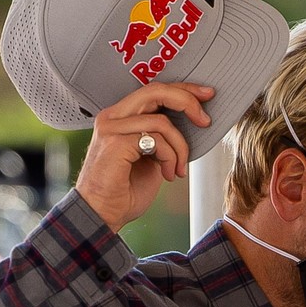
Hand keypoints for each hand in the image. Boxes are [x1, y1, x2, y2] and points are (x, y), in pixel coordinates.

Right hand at [76, 83, 214, 232]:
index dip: (182, 90)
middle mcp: (113, 117)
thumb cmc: (122, 193)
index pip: (154, 91)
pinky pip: (156, 139)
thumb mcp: (151, 158)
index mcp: (120, 118)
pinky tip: (167, 174)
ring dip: (179, 147)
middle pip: (156, 91)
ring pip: (161, 121)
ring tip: (177, 169)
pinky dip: (169, 157)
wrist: (101, 216)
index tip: (204, 97)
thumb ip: (162, 139)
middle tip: (204, 120)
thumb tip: (190, 125)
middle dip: (187, 101)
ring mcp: (112, 128)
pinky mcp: (115, 142)